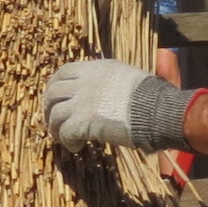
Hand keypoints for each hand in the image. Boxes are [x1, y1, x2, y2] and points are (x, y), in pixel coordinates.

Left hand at [41, 59, 195, 149]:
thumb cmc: (155, 97)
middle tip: (52, 120)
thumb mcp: (138, 76)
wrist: (158, 112)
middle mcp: (86, 82)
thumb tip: (156, 59)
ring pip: (55, 114)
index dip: (55, 85)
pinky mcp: (83, 122)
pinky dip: (67, 141)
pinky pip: (65, 132)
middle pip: (53, 92)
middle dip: (49, 107)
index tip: (56, 97)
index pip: (65, 71)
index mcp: (98, 68)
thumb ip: (124, 77)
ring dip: (55, 127)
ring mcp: (83, 102)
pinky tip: (76, 147)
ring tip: (62, 138)